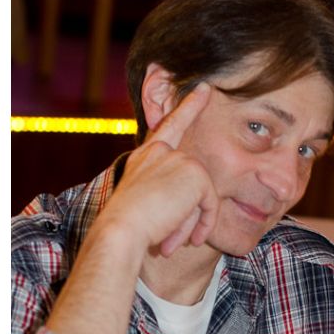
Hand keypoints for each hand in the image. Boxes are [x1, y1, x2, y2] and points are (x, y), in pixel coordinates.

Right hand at [96, 82, 217, 256]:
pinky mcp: (195, 174)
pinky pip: (211, 204)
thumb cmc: (128, 226)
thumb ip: (169, 196)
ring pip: (202, 197)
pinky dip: (205, 224)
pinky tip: (192, 238)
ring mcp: (180, 159)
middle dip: (189, 218)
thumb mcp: (145, 204)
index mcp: (147, 156)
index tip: (203, 89)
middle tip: (170, 244)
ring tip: (172, 242)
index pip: (171, 126)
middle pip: (195, 183)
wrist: (122, 228)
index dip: (189, 107)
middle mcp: (162, 151)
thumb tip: (199, 209)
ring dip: (191, 224)